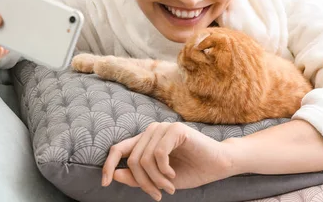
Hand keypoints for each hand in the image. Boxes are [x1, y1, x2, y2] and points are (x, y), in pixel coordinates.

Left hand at [102, 122, 235, 200]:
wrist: (217, 166)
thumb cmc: (190, 171)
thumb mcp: (159, 180)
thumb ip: (137, 177)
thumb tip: (114, 175)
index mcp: (146, 141)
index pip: (118, 149)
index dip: (108, 165)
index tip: (105, 183)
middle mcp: (152, 130)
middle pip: (133, 160)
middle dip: (143, 183)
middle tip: (158, 194)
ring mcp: (164, 128)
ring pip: (144, 158)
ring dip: (156, 179)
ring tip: (169, 187)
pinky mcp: (176, 129)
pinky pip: (158, 153)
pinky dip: (164, 170)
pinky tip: (173, 175)